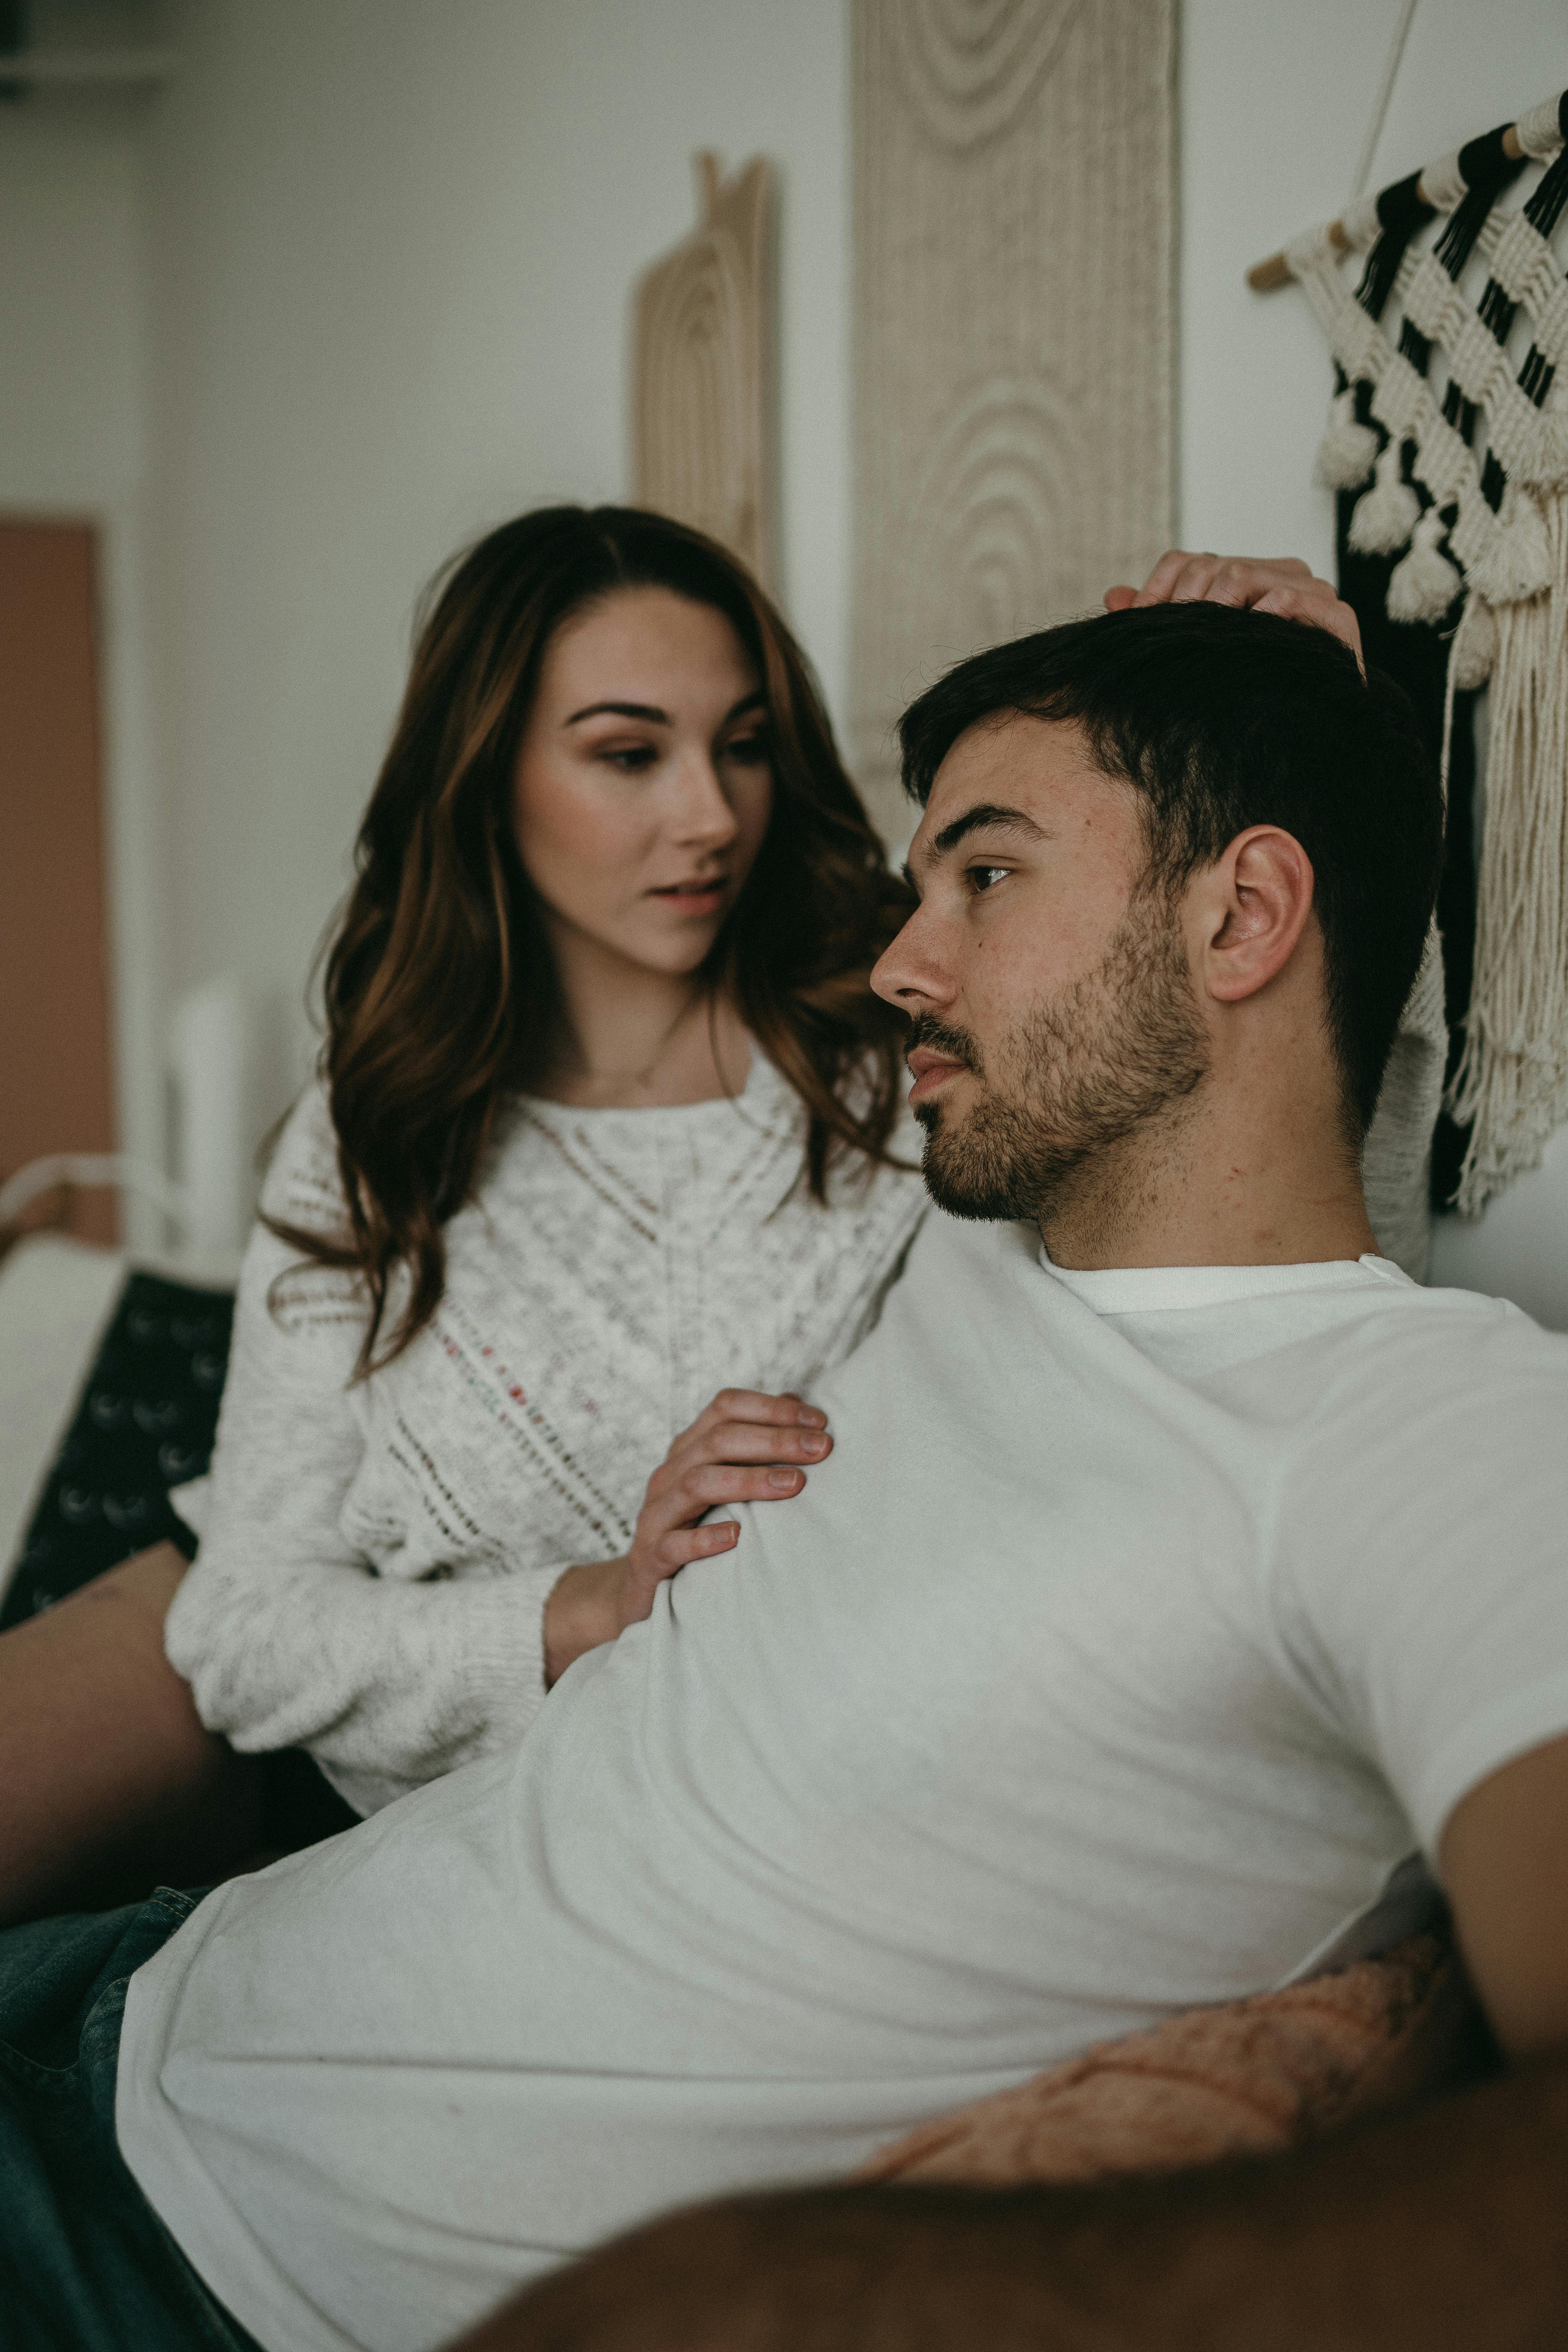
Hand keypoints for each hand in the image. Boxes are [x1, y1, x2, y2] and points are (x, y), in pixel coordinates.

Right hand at [543, 1391, 831, 1685]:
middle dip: (775, 1440)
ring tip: (795, 1484)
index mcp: (689, 1449)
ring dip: (750, 1480)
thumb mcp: (726, 1484)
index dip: (773, 1408)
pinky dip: (704, 1539)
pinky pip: (673, 1544)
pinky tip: (737, 1537)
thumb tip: (806, 1414)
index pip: (726, 1407)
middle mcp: (669, 1474)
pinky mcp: (649, 1559)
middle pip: (718, 1440)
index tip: (821, 1422)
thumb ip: (758, 1449)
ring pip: (697, 1483)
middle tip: (822, 1448)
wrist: (644, 1590)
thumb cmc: (698, 1529)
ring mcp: (656, 1515)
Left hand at [1104, 551, 1363, 669]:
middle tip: (1178, 640)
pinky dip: (1270, 610)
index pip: (1185, 563)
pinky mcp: (1339, 618)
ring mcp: (1312, 593)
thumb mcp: (1189, 654)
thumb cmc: (1242, 694)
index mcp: (1245, 579)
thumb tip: (1114, 595)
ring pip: (1244, 573)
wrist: (1308, 739)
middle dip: (1187, 604)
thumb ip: (1156, 620)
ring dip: (1220, 606)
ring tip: (1210, 640)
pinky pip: (1298, 598)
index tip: (1146, 629)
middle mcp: (1278, 577)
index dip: (1158, 594)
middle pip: (1214, 565)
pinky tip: (1252, 633)